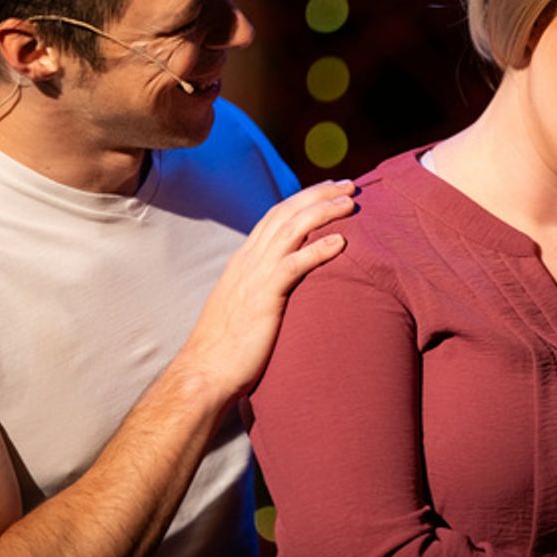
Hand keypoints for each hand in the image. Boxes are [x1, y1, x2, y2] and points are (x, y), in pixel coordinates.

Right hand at [177, 179, 356, 401]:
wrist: (206, 371)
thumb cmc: (229, 346)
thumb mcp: (246, 305)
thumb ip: (263, 287)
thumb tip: (285, 282)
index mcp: (244, 259)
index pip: (275, 216)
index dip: (303, 199)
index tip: (328, 189)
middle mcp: (248, 260)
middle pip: (286, 213)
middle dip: (319, 194)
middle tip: (349, 184)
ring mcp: (254, 276)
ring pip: (292, 230)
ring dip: (323, 212)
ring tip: (350, 203)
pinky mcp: (263, 296)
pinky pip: (294, 265)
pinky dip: (318, 250)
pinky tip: (341, 242)